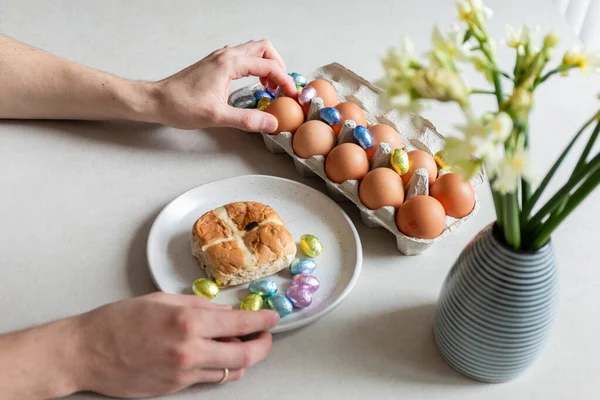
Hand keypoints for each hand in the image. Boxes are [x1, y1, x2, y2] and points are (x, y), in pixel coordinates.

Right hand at [74, 292, 278, 397]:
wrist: (86, 352)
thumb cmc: (119, 320)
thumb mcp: (162, 300)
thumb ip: (200, 306)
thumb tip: (227, 312)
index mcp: (188, 322)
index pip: (241, 323)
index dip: (263, 320)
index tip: (273, 317)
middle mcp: (190, 351)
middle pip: (245, 355)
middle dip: (262, 345)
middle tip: (265, 335)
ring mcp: (183, 374)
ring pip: (230, 371)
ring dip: (243, 357)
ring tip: (242, 343)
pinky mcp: (175, 388)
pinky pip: (209, 379)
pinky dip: (220, 367)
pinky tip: (216, 354)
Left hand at [150, 40, 295, 132]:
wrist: (157, 101)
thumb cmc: (181, 105)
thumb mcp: (217, 117)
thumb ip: (247, 120)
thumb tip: (272, 123)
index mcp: (229, 64)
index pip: (268, 66)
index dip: (285, 81)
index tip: (292, 95)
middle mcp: (226, 55)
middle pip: (263, 48)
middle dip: (278, 65)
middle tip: (282, 87)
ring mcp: (220, 58)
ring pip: (253, 51)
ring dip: (266, 65)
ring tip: (269, 87)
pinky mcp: (215, 64)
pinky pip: (242, 58)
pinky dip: (254, 67)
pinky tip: (252, 85)